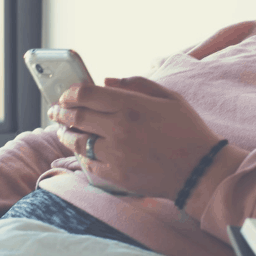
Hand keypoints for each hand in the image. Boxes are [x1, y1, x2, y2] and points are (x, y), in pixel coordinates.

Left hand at [48, 76, 223, 199]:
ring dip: (66, 134)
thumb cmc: (187, 130)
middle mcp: (119, 129)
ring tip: (63, 131)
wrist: (201, 171)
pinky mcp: (116, 176)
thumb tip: (106, 80)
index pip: (86, 94)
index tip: (65, 95)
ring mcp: (116, 154)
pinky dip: (82, 157)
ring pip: (78, 142)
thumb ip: (136, 84)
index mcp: (131, 105)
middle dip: (60, 113)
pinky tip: (81, 152)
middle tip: (54, 111)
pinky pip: (89, 164)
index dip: (70, 93)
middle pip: (77, 117)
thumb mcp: (169, 97)